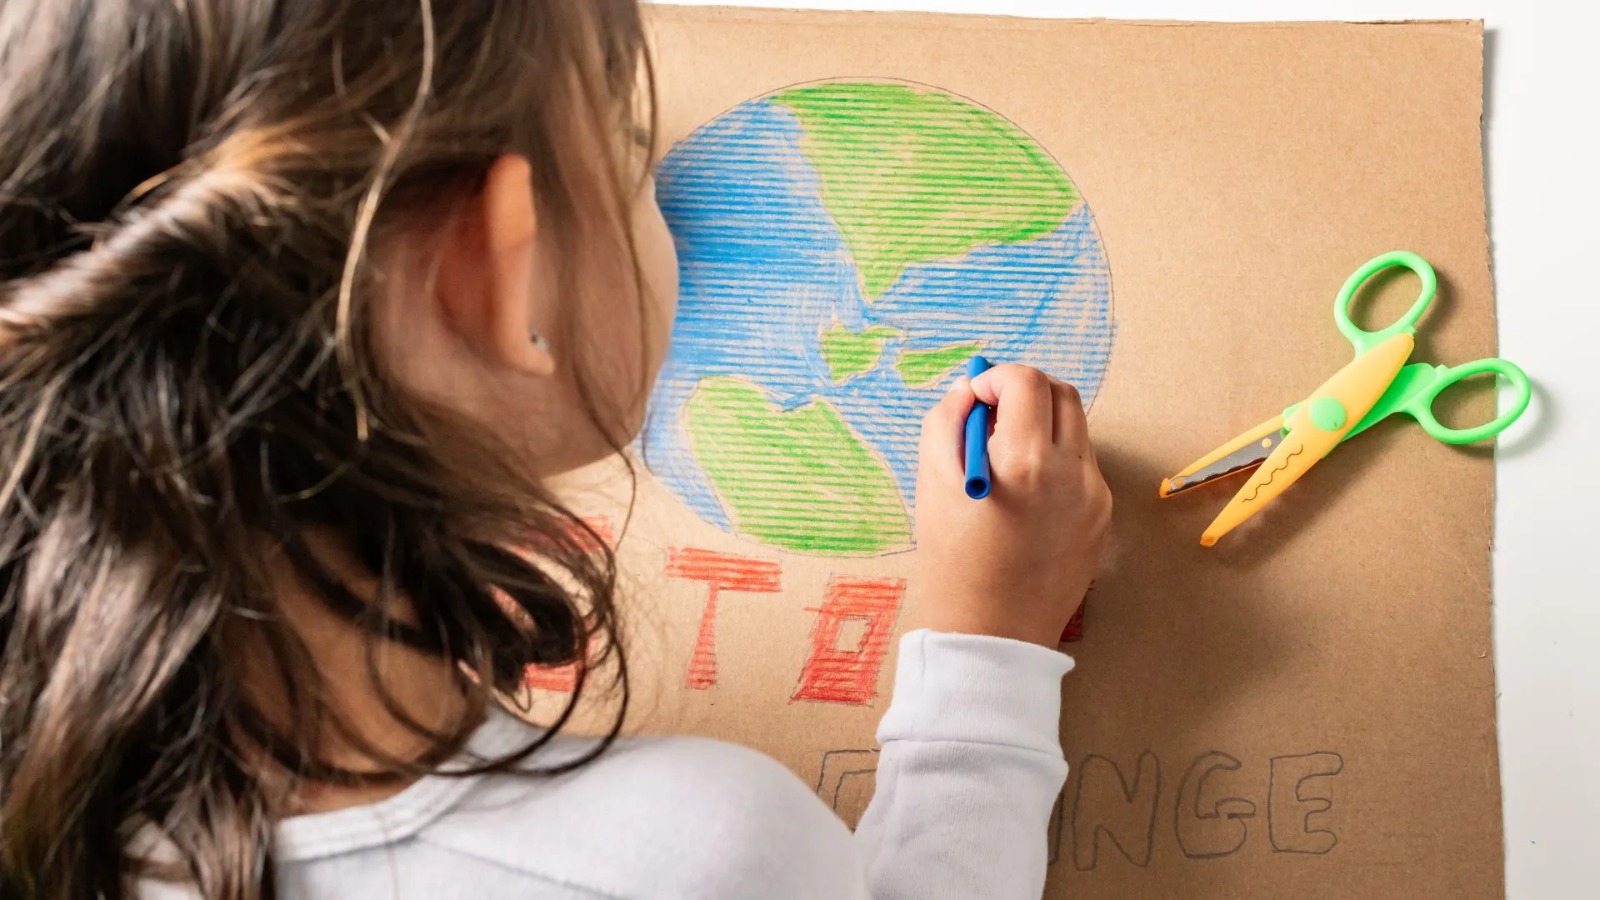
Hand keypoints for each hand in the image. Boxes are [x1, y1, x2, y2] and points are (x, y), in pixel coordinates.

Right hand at [914, 365, 1110, 647]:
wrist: (992, 634)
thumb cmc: (953, 562)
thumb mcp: (933, 485)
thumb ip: (947, 423)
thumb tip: (968, 390)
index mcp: (1025, 460)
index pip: (1025, 381)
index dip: (995, 378)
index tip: (975, 400)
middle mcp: (1072, 471)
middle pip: (1061, 393)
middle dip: (1024, 392)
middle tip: (992, 417)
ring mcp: (1094, 495)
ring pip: (1075, 429)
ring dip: (1041, 426)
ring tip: (1005, 462)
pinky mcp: (1102, 517)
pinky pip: (1081, 467)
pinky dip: (1054, 462)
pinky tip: (1025, 496)